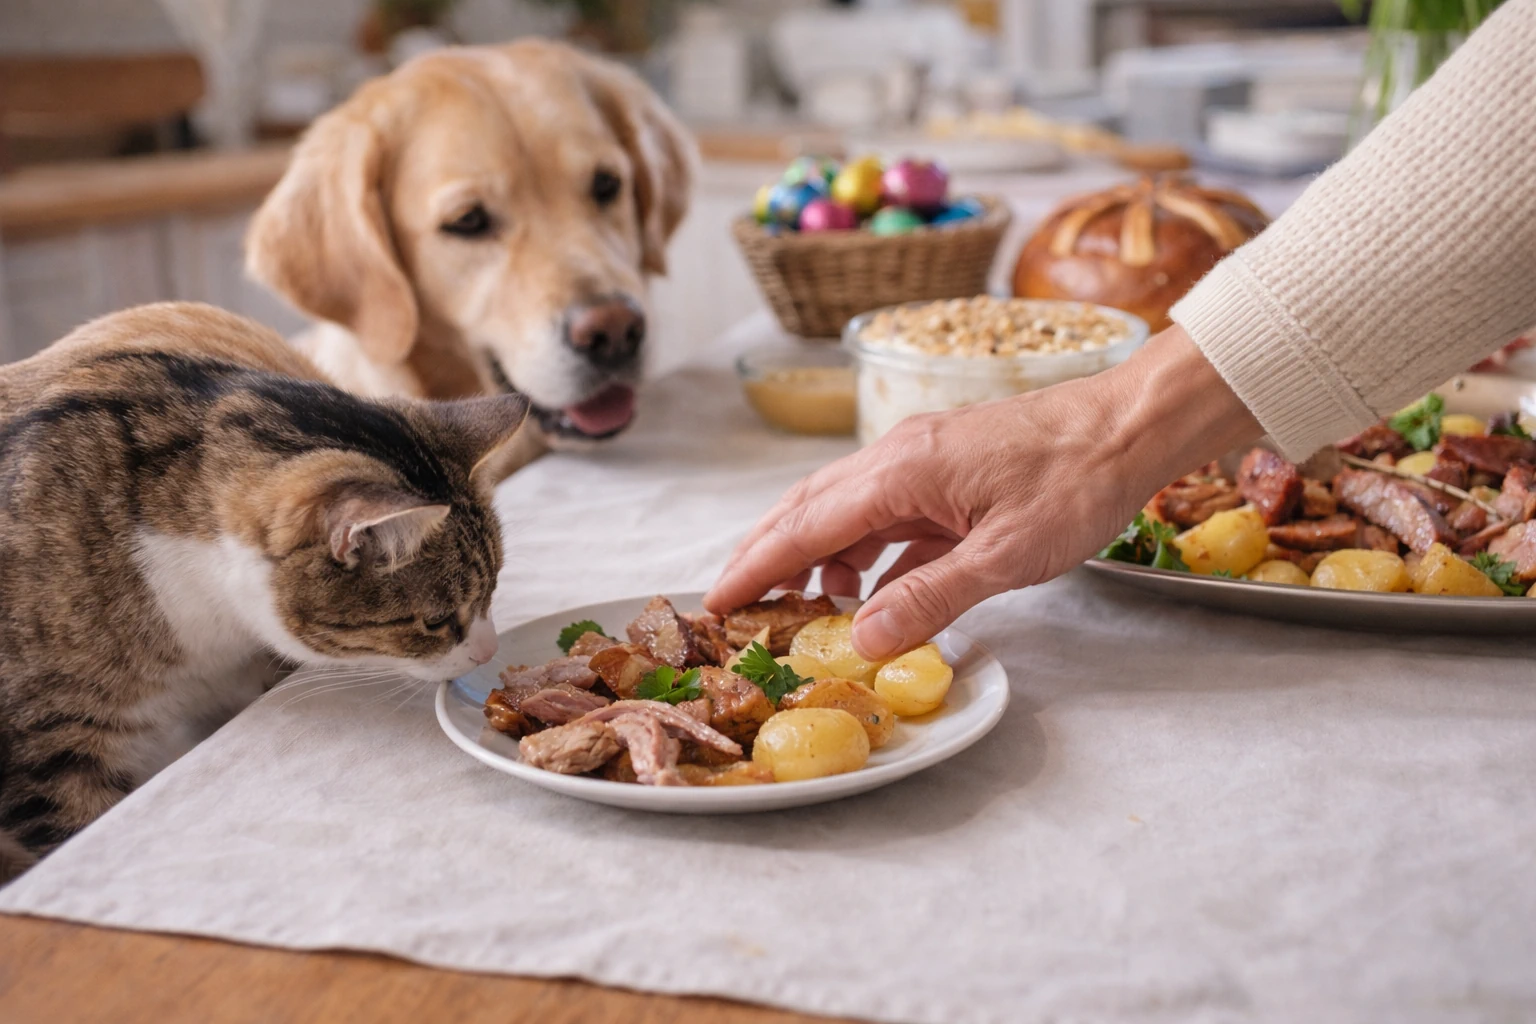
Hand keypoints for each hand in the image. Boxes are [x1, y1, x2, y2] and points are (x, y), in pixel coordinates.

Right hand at [705, 326, 1260, 659]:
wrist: (1132, 424)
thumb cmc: (1078, 481)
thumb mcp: (1006, 555)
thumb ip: (929, 598)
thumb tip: (860, 640)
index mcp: (900, 471)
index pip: (803, 526)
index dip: (755, 569)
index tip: (716, 604)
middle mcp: (897, 456)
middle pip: (806, 509)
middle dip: (766, 558)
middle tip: (736, 608)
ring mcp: (921, 458)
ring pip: (843, 509)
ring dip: (816, 557)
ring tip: (806, 610)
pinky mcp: (946, 468)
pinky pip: (884, 512)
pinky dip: (862, 549)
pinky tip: (869, 585)